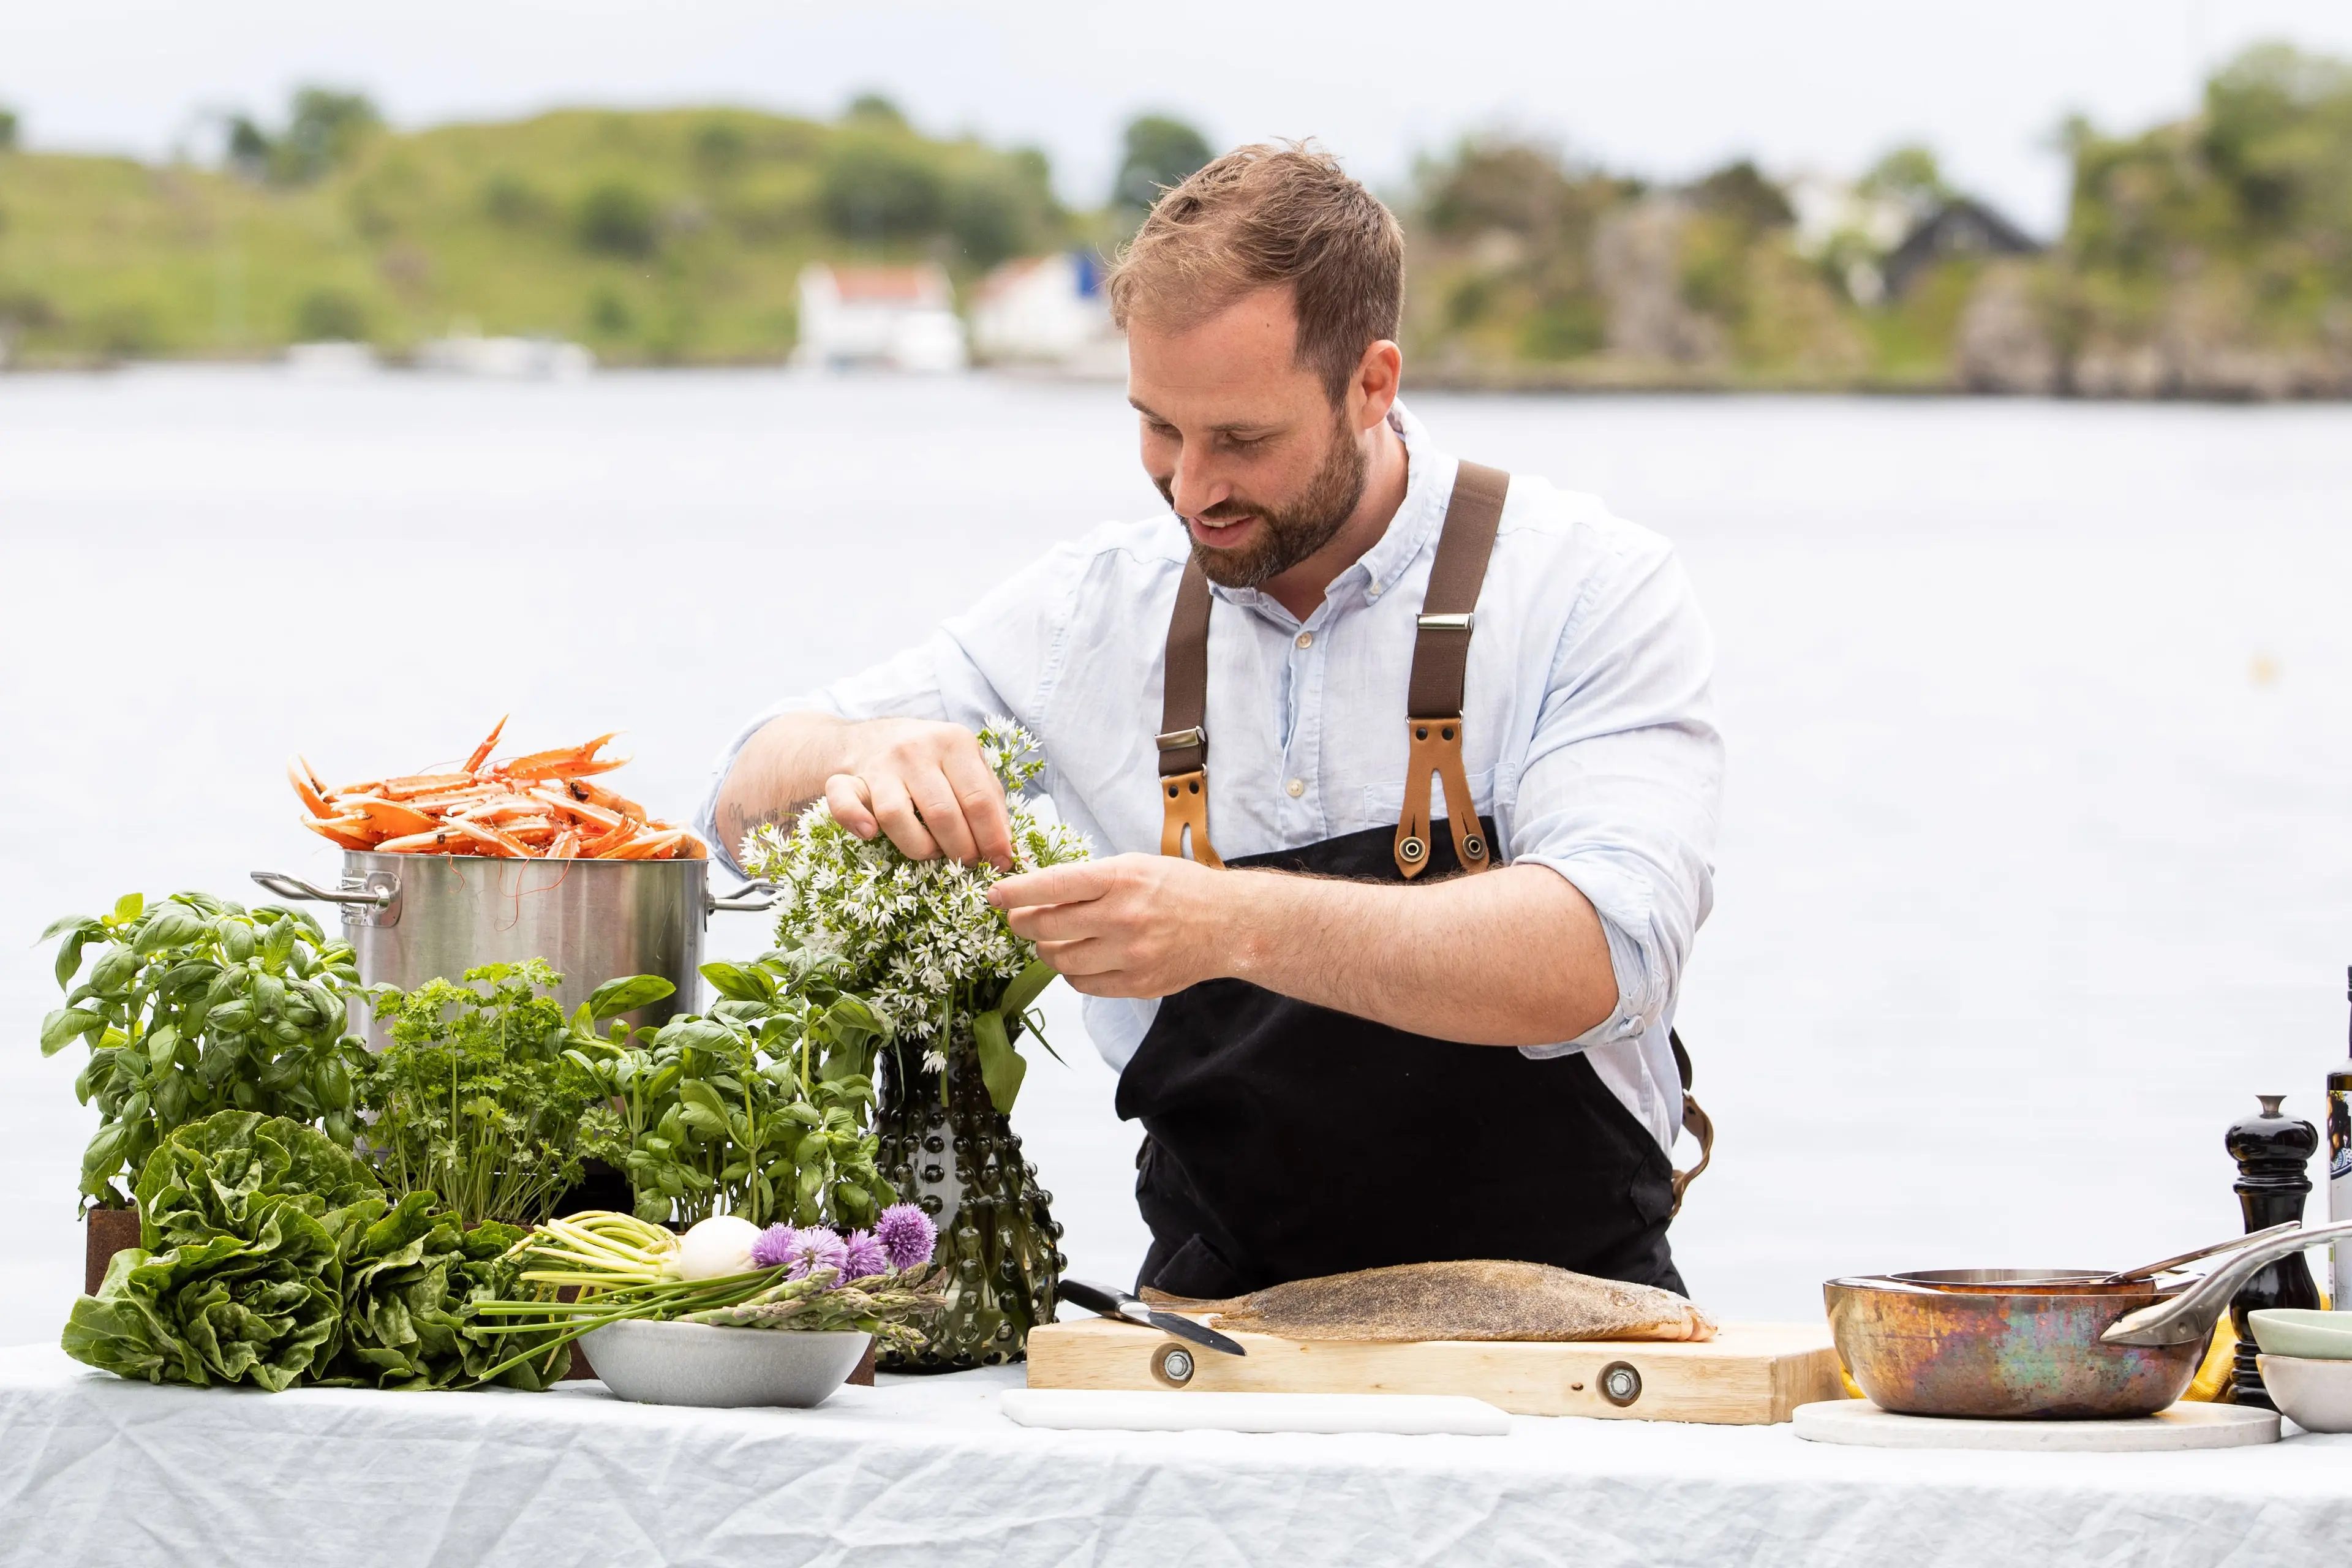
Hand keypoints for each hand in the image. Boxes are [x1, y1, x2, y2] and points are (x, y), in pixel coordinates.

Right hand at [826, 718, 1012, 867]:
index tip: (1000, 863)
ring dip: (920, 848)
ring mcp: (881, 764)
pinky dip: (854, 820)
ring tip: (933, 852)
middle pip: (942, 813)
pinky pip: (844, 802)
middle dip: (961, 850)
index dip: (992, 838)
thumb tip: (1010, 852)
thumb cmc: (933, 759)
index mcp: (955, 742)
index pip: (979, 799)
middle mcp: (916, 749)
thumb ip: (991, 802)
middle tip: (967, 863)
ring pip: (898, 816)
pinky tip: (870, 834)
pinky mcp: (848, 778)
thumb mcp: (968, 766)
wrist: (872, 737)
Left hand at [988, 854, 1239, 997]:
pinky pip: (1082, 984)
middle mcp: (1122, 917)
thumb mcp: (1135, 866)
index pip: (1052, 885)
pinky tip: (1081, 957)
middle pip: (1046, 926)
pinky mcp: (1136, 984)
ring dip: (1047, 948)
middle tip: (1020, 918)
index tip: (994, 894)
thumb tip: (1036, 891)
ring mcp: (1130, 955)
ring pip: (1059, 959)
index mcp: (1120, 879)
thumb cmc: (1178, 889)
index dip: (1015, 891)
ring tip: (1055, 938)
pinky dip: (1072, 972)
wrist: (1229, 925)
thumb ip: (1089, 879)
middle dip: (1023, 922)